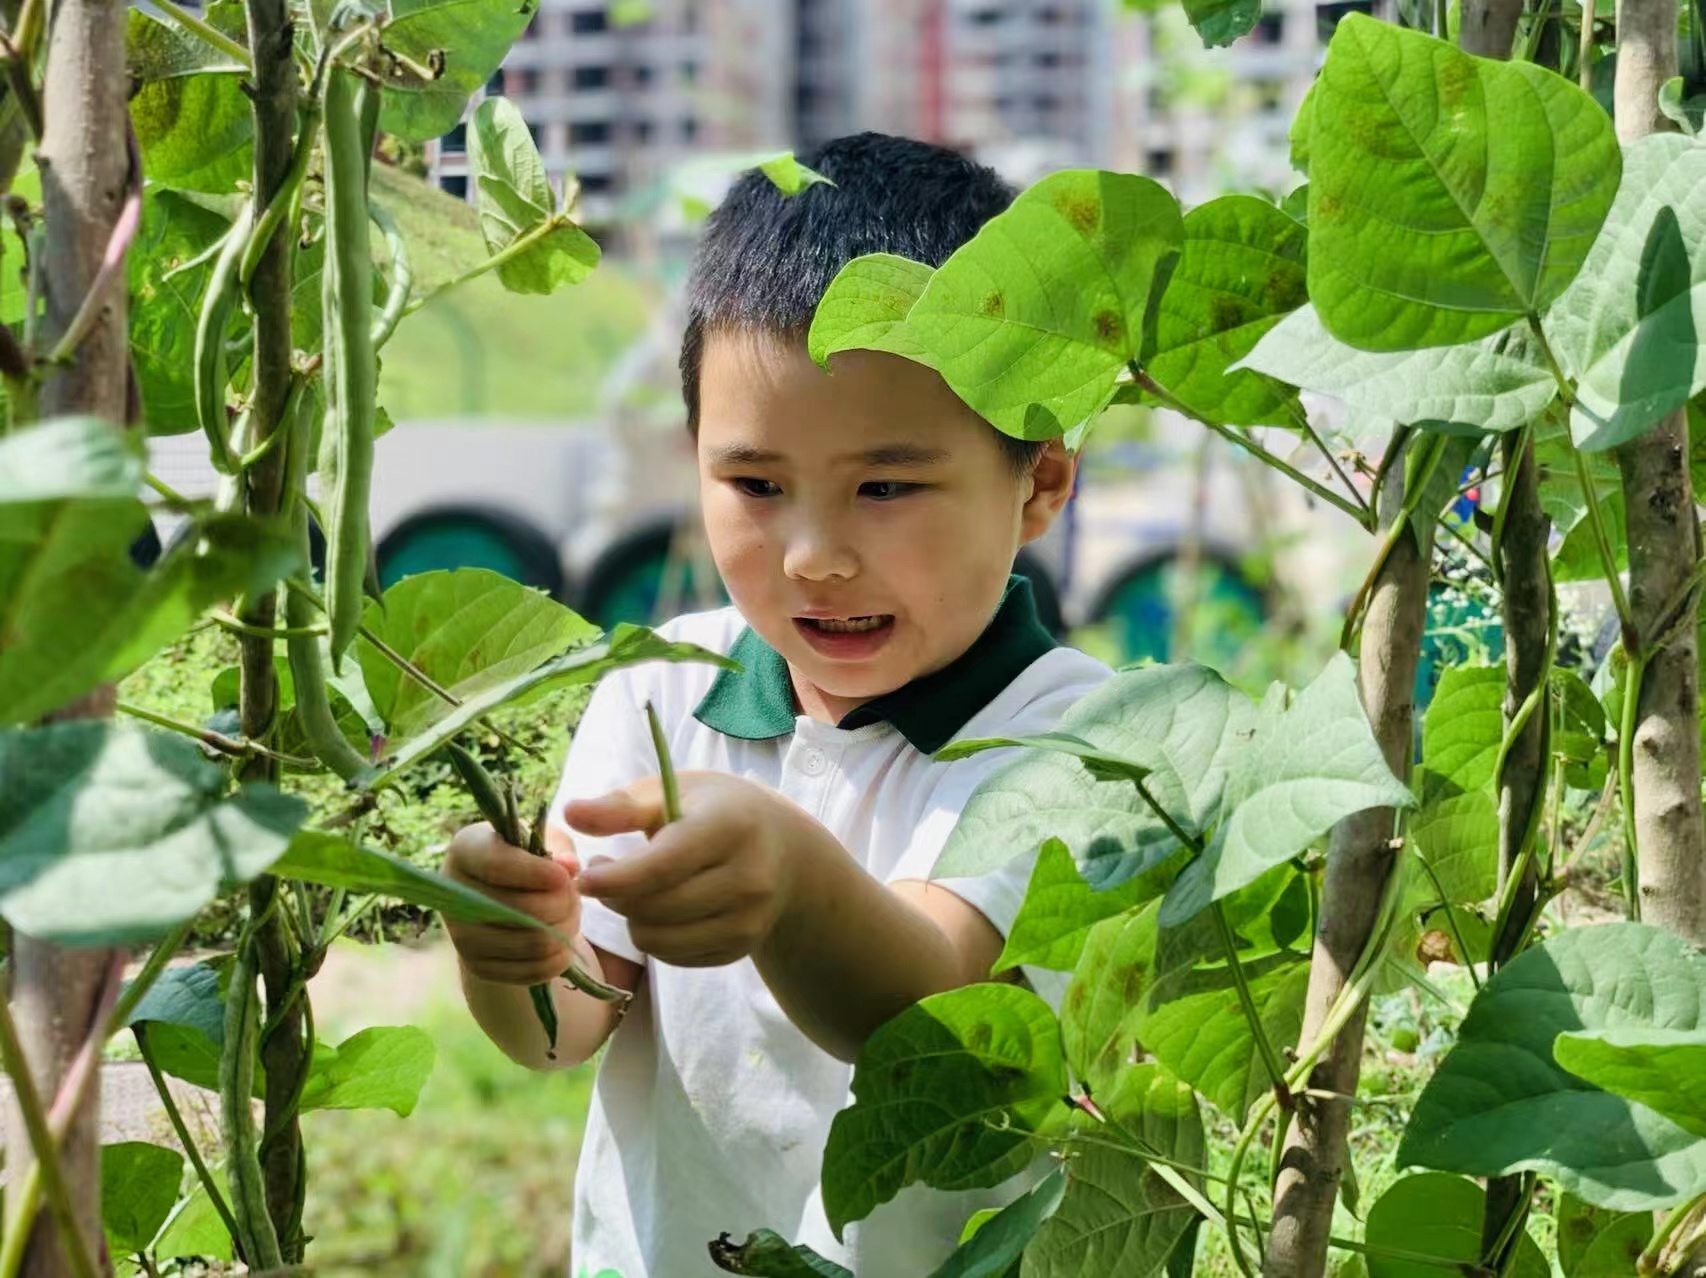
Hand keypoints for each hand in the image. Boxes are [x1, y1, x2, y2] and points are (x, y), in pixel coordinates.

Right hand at [441, 822, 581, 984]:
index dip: (537, 872)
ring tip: (571, 917)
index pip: (497, 865)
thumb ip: (559, 848)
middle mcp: (453, 894)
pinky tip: (563, 945)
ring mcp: (461, 935)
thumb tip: (569, 866)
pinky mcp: (477, 966)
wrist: (503, 899)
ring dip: (565, 931)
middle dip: (564, 904)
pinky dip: (557, 960)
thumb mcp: (544, 841)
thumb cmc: (527, 859)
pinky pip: (531, 971)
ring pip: (533, 942)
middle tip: (576, 897)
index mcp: (465, 851)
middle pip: (523, 909)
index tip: (564, 877)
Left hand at [566, 772, 806, 966]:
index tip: (583, 877)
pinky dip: (655, 938)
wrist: (783, 848)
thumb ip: (621, 806)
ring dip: (631, 921)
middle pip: (656, 909)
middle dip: (615, 898)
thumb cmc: (715, 810)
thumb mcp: (673, 791)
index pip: (662, 867)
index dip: (613, 879)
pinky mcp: (743, 948)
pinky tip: (657, 909)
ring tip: (628, 892)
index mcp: (731, 827)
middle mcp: (749, 878)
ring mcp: (750, 919)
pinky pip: (675, 958)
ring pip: (660, 941)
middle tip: (601, 877)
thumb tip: (570, 814)